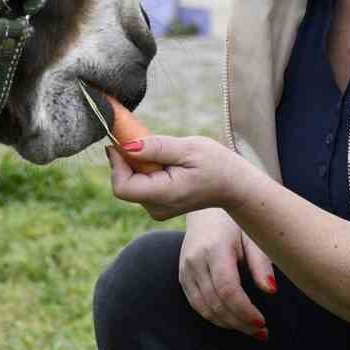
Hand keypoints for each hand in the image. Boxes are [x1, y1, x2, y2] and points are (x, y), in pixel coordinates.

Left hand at [104, 134, 256, 219]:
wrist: (233, 185)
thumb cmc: (216, 164)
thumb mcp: (189, 148)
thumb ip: (156, 148)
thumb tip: (126, 147)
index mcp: (164, 196)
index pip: (122, 187)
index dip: (116, 163)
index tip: (122, 140)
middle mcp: (157, 208)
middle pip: (124, 182)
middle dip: (128, 159)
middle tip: (146, 140)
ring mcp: (157, 209)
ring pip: (130, 182)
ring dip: (137, 162)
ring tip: (164, 152)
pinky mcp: (157, 204)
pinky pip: (139, 184)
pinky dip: (144, 168)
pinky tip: (164, 161)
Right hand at [179, 207, 277, 339]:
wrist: (206, 210)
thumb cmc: (236, 223)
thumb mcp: (253, 237)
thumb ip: (261, 264)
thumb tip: (271, 291)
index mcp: (215, 248)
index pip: (227, 289)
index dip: (244, 310)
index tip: (262, 323)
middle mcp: (196, 259)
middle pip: (216, 303)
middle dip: (240, 323)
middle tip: (262, 332)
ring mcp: (185, 268)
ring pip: (204, 308)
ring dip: (228, 324)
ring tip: (250, 329)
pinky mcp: (182, 276)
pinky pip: (197, 304)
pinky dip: (215, 317)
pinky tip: (232, 320)